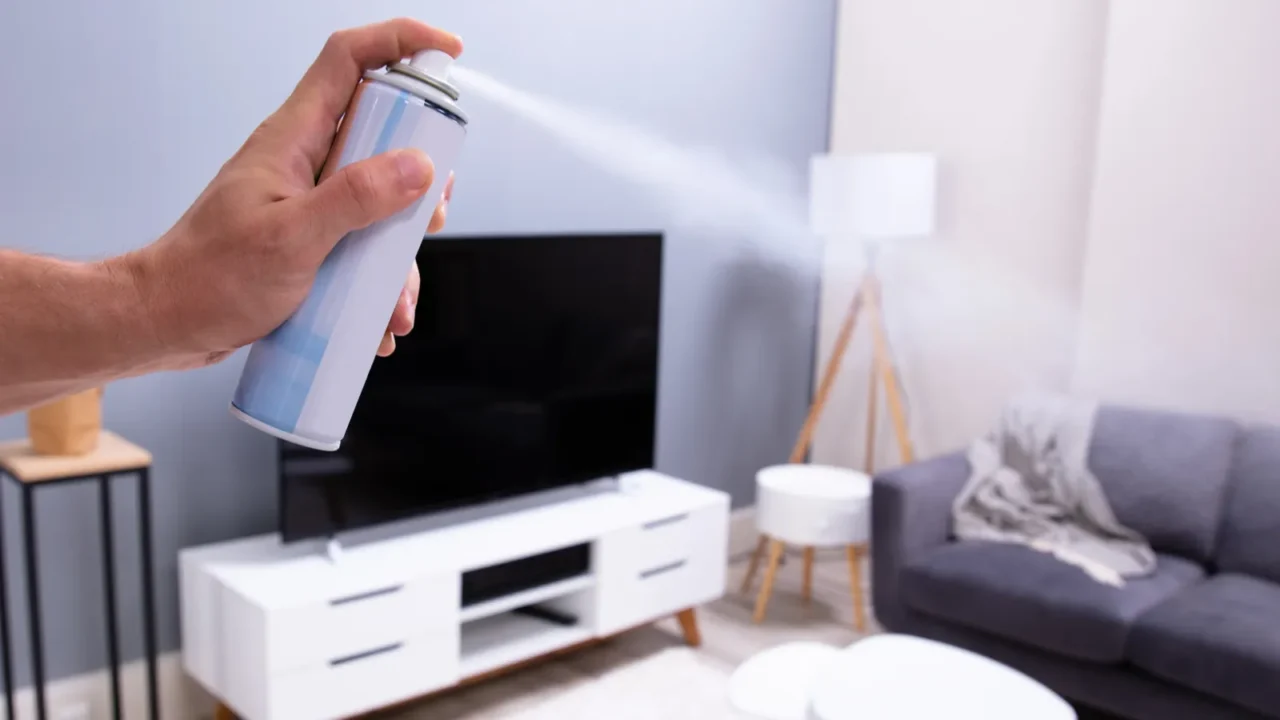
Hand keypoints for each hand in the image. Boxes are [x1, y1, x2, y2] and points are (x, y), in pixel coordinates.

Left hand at [120, 18, 462, 367]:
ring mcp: (309, 200)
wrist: (166, 323)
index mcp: (294, 138)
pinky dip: (379, 282)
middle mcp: (305, 161)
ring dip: (401, 248)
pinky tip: (379, 321)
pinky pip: (363, 245)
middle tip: (434, 211)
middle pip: (383, 133)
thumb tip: (417, 166)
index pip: (350, 60)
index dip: (400, 43)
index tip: (447, 53)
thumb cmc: (209, 278)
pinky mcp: (311, 239)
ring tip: (399, 298)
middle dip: (422, 173)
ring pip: (380, 200)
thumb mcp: (291, 239)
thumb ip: (355, 198)